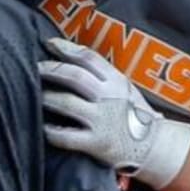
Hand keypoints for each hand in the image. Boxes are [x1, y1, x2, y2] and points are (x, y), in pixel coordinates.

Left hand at [40, 38, 189, 189]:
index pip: (88, 57)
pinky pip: (66, 136)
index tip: (49, 43)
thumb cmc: (134, 114)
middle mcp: (109, 98)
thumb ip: (103, 76)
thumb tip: (71, 57)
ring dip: (46, 98)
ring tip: (34, 95)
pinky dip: (51, 131)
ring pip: (66, 103)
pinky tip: (44, 127)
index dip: (66, 48)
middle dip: (50, 69)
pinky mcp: (97, 143)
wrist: (155, 147)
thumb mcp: (125, 88)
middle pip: (74, 76)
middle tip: (34, 68)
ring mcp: (103, 120)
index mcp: (116, 81)